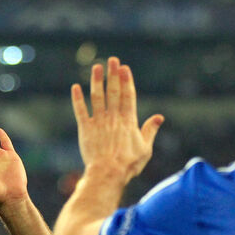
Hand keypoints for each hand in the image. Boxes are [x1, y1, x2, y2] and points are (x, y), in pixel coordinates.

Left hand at [71, 57, 162, 181]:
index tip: (124, 68)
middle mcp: (113, 118)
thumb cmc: (128, 164)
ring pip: (97, 97)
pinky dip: (77, 99)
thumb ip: (150, 130)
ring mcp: (98, 122)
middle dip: (113, 75)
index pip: (127, 96)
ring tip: (96, 67)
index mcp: (128, 121)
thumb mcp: (145, 148)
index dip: (126, 81)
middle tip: (112, 60)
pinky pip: (80, 111)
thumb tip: (159, 117)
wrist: (107, 174)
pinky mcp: (86, 129)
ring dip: (96, 81)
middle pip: (113, 92)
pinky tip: (75, 87)